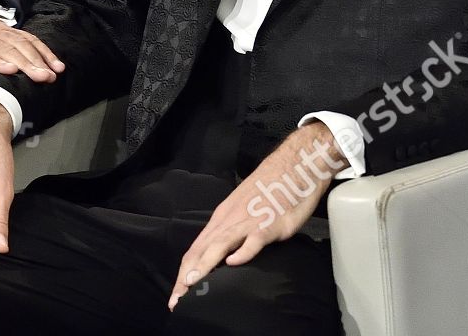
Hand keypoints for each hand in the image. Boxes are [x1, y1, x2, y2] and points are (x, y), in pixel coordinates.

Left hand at [0, 1, 64, 94]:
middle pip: (7, 48)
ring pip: (21, 43)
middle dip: (27, 63)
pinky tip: (55, 62)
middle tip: (43, 78)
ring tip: (53, 73)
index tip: (11, 70)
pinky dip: (42, 50)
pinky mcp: (6, 31)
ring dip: (39, 57)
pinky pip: (27, 38)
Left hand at [167, 122, 344, 310]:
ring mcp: (248, 222)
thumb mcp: (242, 212)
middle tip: (177, 300)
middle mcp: (229, 221)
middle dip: (187, 276)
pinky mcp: (268, 224)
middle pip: (202, 250)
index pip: (196, 249)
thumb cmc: (268, 192)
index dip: (184, 272)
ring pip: (221, 245)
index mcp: (221, 219)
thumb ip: (231, 233)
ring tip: (192, 283)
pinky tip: (233, 263)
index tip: (176, 294)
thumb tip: (221, 256)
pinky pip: (253, 240)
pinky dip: (243, 252)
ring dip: (205, 264)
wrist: (291, 168)